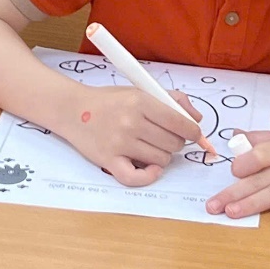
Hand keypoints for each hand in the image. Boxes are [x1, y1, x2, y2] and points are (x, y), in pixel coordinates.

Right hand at [57, 85, 203, 186]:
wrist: (73, 109)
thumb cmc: (108, 101)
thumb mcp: (138, 90)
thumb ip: (171, 99)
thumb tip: (197, 118)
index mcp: (139, 101)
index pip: (180, 122)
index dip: (193, 131)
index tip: (193, 133)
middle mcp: (130, 122)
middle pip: (173, 143)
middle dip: (175, 142)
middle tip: (164, 137)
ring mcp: (119, 142)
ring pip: (161, 160)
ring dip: (161, 156)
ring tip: (151, 147)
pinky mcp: (108, 160)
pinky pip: (136, 178)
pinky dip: (149, 176)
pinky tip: (151, 169)